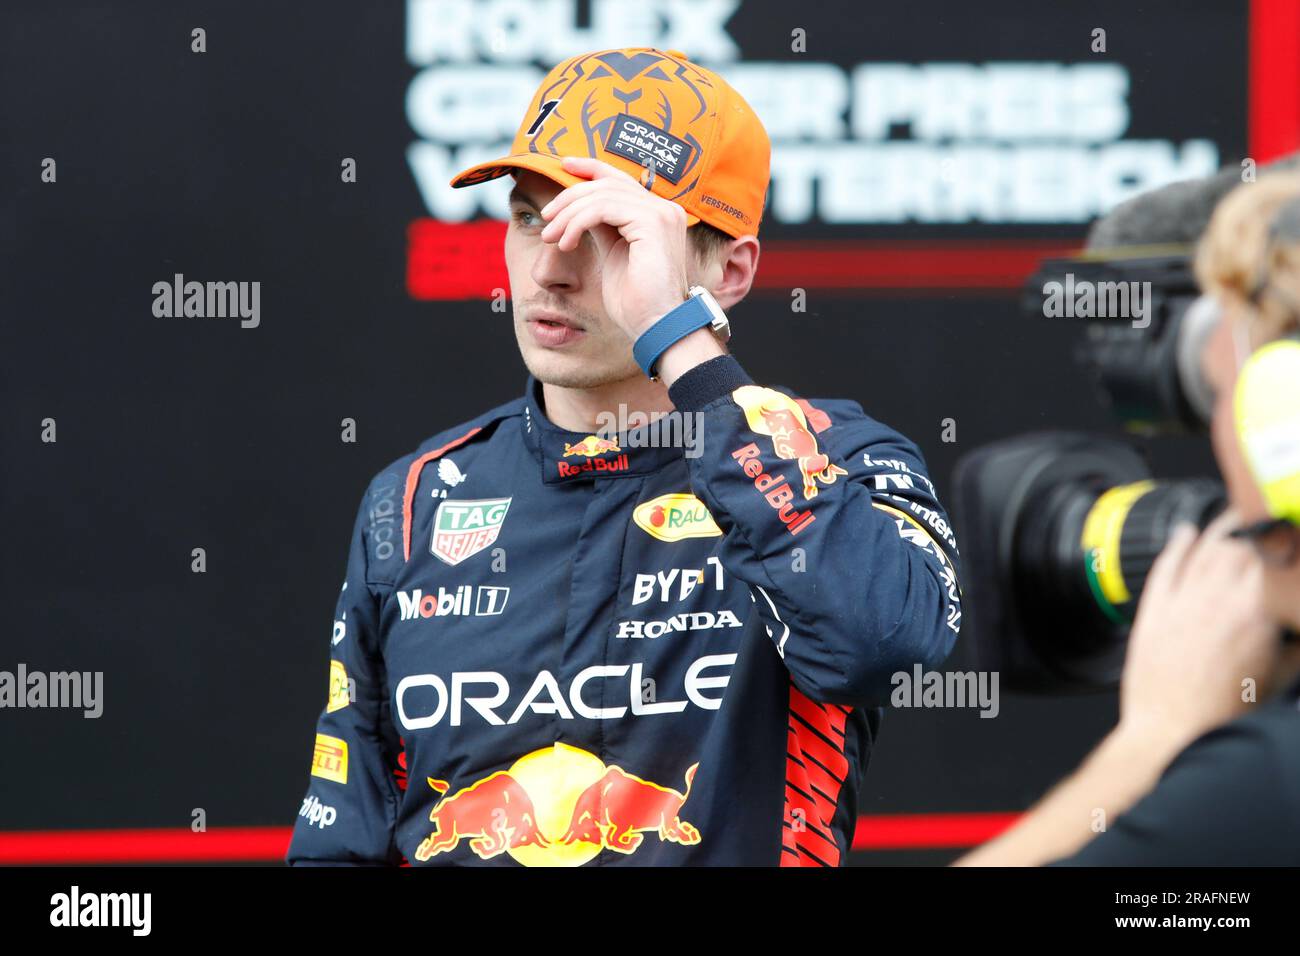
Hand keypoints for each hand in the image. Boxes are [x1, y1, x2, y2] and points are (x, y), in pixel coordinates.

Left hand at [538, 156, 690, 340]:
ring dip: (568, 214)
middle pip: (607, 183)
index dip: (591, 167)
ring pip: (601, 194)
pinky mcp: (652, 223)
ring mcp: (660, 213)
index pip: (620, 178)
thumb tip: (580, 208)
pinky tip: (566, 243)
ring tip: (551, 238)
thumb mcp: (614, 253)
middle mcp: (663, 208)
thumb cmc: (636, 301)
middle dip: (569, 197)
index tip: (563, 165)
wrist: (656, 325)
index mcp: (657, 214)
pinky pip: (603, 209)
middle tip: (546, 220)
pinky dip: (577, 223)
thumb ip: (604, 226)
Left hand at [1116, 507, 1288, 756]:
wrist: (1170, 730)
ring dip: (1222, 528)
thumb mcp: (1279, 679)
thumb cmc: (1223, 713)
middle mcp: (1217, 598)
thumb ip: (1297, 645)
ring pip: (1204, 549)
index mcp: (1256, 613)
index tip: (1292, 532)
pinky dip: (1177, 544)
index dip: (1286, 540)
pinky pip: (1166, 565)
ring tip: (1235, 518)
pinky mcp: (1153, 609)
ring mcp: (1182, 600)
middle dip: (1257, 528)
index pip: (1275, 558)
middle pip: (1240, 545)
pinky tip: (1186, 532)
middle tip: (1269, 521)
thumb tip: (1299, 628)